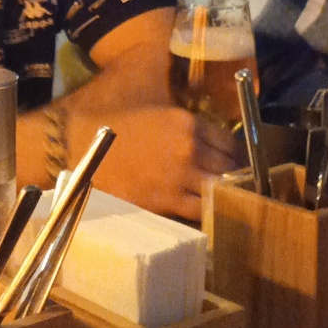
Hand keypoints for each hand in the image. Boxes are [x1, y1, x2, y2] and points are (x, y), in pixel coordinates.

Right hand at [91, 106, 237, 221]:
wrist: (90, 148)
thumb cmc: (124, 130)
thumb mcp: (162, 114)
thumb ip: (190, 128)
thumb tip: (215, 146)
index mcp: (189, 124)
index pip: (230, 143)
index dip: (237, 156)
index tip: (238, 164)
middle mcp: (189, 149)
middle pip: (229, 168)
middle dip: (236, 177)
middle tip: (238, 186)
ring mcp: (179, 176)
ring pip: (219, 191)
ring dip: (225, 197)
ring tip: (227, 202)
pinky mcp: (167, 200)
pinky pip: (201, 210)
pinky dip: (209, 212)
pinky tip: (210, 213)